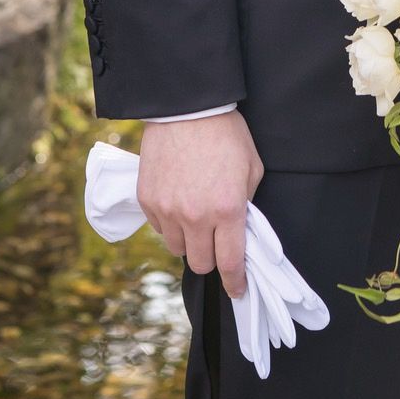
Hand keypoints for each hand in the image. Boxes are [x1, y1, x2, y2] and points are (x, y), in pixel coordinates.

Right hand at [137, 111, 263, 298]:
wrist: (186, 108)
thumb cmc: (226, 134)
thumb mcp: (251, 168)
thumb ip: (247, 203)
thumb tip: (241, 229)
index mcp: (227, 209)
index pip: (230, 261)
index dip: (235, 281)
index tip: (237, 290)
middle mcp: (195, 216)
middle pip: (201, 262)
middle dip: (212, 257)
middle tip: (217, 241)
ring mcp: (167, 210)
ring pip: (178, 249)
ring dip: (190, 241)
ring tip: (196, 218)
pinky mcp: (147, 201)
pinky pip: (160, 229)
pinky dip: (170, 224)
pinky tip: (179, 202)